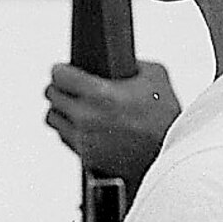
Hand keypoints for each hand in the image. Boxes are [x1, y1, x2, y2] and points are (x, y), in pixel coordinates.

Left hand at [44, 60, 179, 184]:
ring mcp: (84, 140)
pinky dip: (73, 132)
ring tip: (76, 108)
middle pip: (52, 96)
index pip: (58, 75)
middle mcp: (86, 118)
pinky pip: (67, 139)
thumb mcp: (155, 77)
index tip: (65, 71)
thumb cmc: (166, 119)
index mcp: (99, 94)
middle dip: (61, 90)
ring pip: (54, 120)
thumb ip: (133, 64)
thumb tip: (121, 63)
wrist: (170, 156)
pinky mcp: (86, 158)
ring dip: (63, 112)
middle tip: (71, 88)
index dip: (62, 70)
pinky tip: (87, 127)